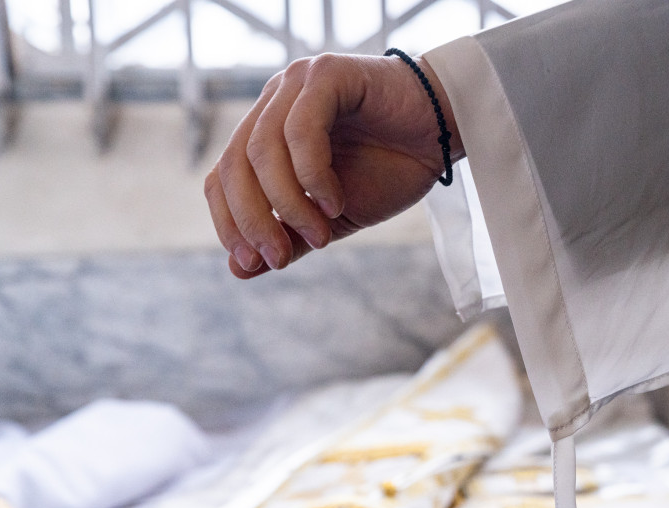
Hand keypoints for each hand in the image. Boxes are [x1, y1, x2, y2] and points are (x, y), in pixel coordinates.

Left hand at [204, 53, 462, 278]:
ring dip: (288, 203)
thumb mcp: (333, 217)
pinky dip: (312, 175)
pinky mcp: (327, 75)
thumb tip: (240, 270)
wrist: (446, 133)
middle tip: (279, 257)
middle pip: (235, 165)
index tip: (251, 263)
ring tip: (321, 236)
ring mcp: (297, 84)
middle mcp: (273, 102)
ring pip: (263, 150)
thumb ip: (290, 238)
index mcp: (266, 132)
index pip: (223, 178)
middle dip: (252, 219)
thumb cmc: (391, 168)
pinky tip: (334, 204)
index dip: (230, 223)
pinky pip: (302, 130)